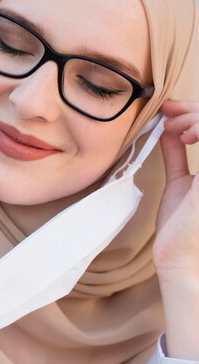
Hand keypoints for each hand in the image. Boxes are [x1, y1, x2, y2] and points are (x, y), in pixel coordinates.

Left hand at [153, 99, 198, 276]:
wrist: (176, 254)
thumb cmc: (180, 225)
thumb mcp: (180, 180)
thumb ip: (178, 155)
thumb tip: (169, 130)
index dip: (195, 111)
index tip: (169, 110)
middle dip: (194, 109)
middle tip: (168, 110)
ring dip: (197, 117)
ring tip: (176, 128)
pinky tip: (186, 138)